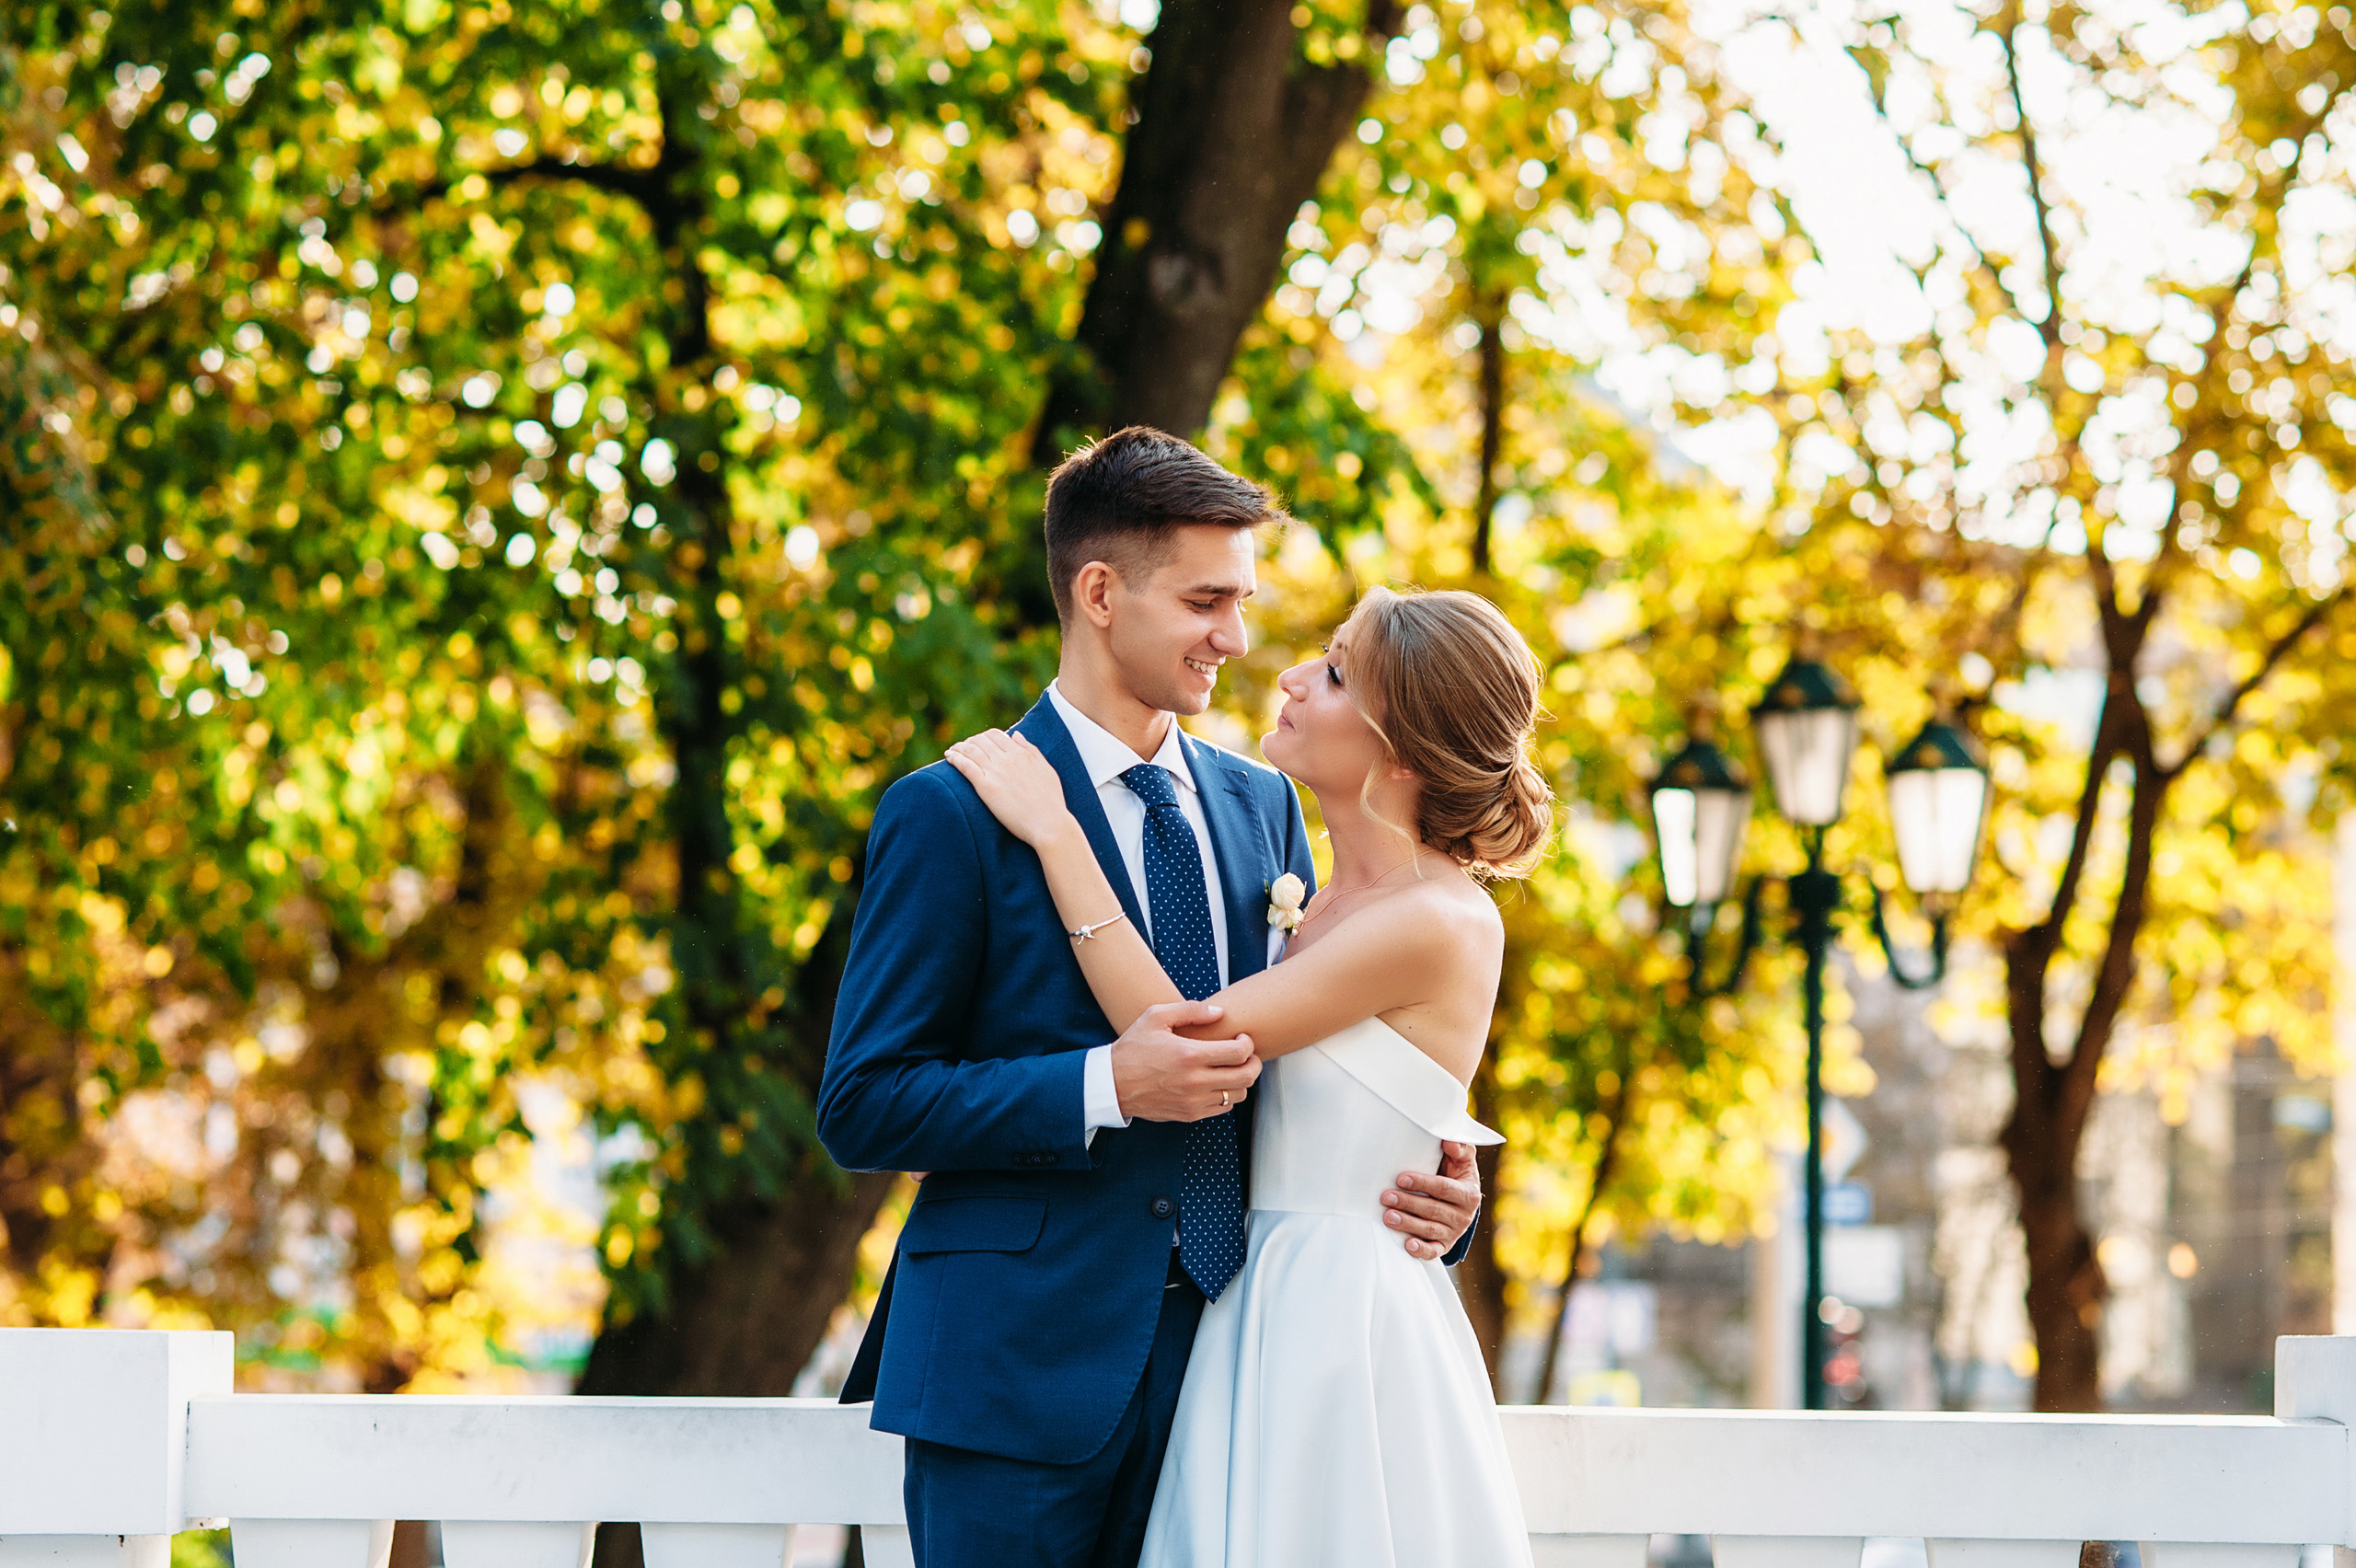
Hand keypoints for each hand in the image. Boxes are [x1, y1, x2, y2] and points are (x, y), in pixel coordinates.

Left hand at [944, 729, 1075, 848]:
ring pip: (971, 750)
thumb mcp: (1046, 769)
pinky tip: (949, 756)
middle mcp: (1008, 758)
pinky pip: (966, 766)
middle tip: (963, 748)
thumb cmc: (1051, 801)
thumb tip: (1015, 735)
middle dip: (970, 741)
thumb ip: (1031, 750)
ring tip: (952, 751)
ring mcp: (996, 772)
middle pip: (981, 740)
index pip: (997, 735)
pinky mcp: (986, 787)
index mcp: (1022, 753)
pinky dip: (955, 758)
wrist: (1048, 823)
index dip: (985, 737)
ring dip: (959, 747)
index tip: (979, 742)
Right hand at [1110, 1000, 1260, 1122]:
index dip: (1248, 1044)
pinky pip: (1222, 1108)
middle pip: (1246, 1076)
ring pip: (1238, 1095)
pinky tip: (1216, 1082)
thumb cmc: (1133, 1048)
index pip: (1239, 1053)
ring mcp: (1193, 1101)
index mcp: (1189, 1055)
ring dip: (1241, 1080)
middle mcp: (1195, 1081)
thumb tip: (1219, 1012)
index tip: (1242, 1038)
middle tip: (1247, 1054)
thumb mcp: (1155, 1017)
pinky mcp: (1189, 1114)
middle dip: (1254, 1063)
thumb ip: (1190, 1010)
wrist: (1112, 1084)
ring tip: (1231, 1068)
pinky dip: (1227, 1095)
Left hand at [1382, 1139, 1481, 1259]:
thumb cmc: (1455, 1173)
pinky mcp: (1445, 1246)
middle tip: (1386, 1197)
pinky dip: (1422, 1251)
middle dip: (1408, 1203)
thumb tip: (1448, 1140)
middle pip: (1433, 1209)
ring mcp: (1454, 1232)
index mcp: (1469, 1193)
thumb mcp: (1462, 1158)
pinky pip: (1434, 1251)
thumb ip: (1459, 1147)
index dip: (1422, 1183)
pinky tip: (1408, 1246)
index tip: (1401, 1178)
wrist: (1461, 1199)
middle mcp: (1464, 1215)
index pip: (1444, 1188)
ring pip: (1430, 1230)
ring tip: (1388, 1217)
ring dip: (1408, 1224)